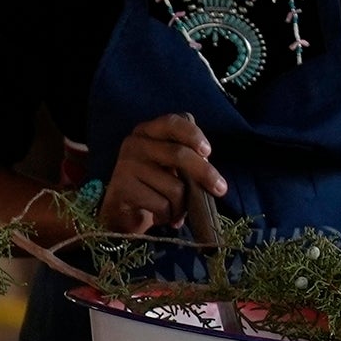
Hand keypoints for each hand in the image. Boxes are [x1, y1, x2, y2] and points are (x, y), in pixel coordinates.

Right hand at [94, 112, 222, 235]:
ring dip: (181, 205)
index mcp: (147, 131)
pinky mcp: (123, 188)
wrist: (120, 212)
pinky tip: (161, 217)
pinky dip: (168, 216)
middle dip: (205, 173)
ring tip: (175, 211)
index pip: (172, 123)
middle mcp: (134, 143)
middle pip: (178, 155)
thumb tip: (208, 166)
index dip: (193, 134)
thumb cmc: (151, 186)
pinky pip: (161, 204)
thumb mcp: (168, 165)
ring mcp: (127, 165)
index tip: (208, 151)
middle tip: (220, 190)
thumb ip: (186, 158)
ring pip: (174, 187)